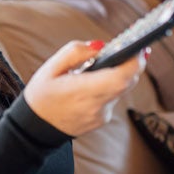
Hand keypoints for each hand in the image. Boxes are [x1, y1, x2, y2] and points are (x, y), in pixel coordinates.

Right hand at [23, 40, 145, 136]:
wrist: (34, 128)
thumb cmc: (40, 95)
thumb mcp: (51, 67)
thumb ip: (75, 52)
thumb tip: (101, 45)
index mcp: (82, 91)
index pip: (121, 77)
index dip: (135, 61)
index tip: (139, 47)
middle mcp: (96, 106)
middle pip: (127, 82)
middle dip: (131, 64)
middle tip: (129, 47)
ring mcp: (100, 115)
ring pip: (120, 90)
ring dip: (117, 75)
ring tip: (104, 64)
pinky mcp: (101, 120)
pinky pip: (112, 98)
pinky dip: (108, 87)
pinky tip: (94, 82)